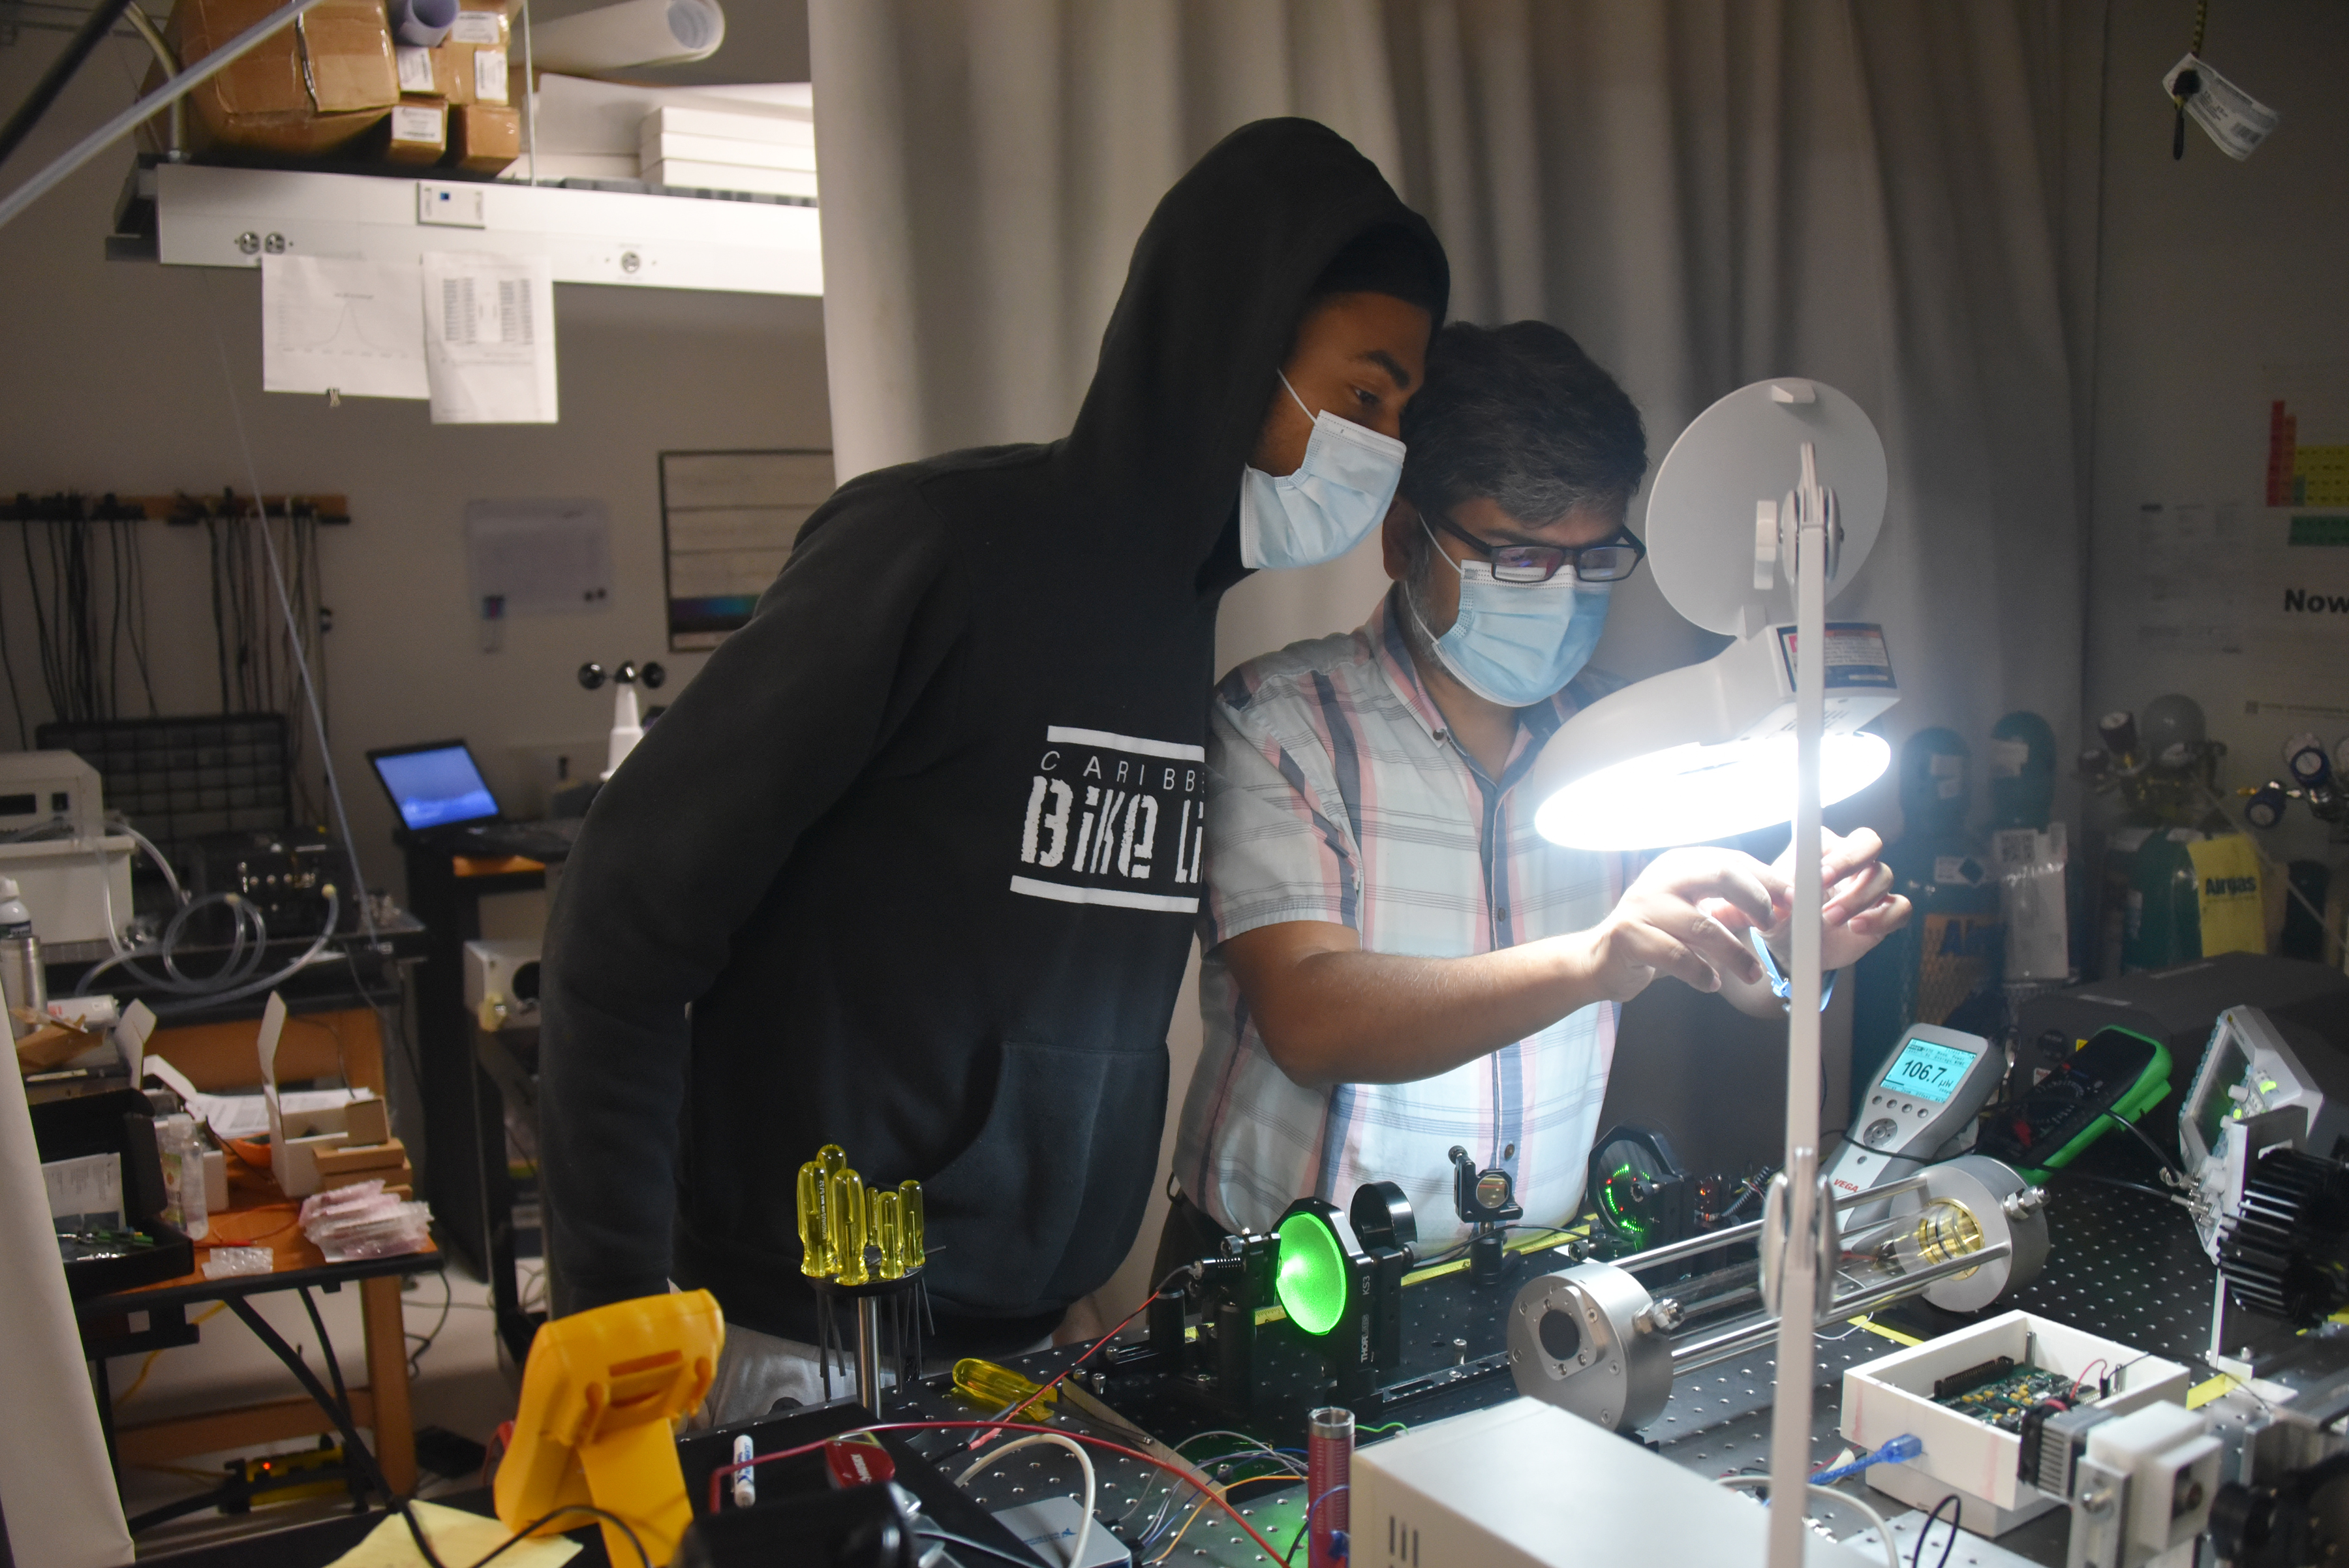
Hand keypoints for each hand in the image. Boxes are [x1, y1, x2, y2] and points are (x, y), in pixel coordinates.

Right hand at [1575, 848, 1787, 1002]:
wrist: (1601, 960)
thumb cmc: (1656, 935)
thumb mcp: (1695, 913)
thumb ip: (1730, 906)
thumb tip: (1782, 907)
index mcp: (1681, 864)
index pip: (1733, 861)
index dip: (1768, 880)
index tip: (1793, 901)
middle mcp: (1662, 878)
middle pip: (1720, 874)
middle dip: (1756, 899)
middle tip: (1772, 925)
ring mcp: (1643, 905)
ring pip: (1703, 924)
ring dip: (1735, 952)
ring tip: (1751, 972)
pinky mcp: (1628, 936)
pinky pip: (1676, 956)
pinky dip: (1701, 973)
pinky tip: (1711, 982)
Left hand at [1721, 827, 1910, 970]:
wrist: (1796, 948)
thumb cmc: (1781, 917)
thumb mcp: (1763, 909)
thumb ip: (1750, 902)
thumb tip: (1734, 904)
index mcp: (1822, 850)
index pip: (1835, 835)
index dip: (1832, 851)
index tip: (1817, 875)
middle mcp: (1851, 862)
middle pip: (1870, 843)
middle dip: (1851, 864)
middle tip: (1826, 888)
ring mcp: (1870, 886)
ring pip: (1884, 875)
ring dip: (1859, 897)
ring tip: (1832, 918)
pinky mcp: (1883, 912)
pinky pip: (1900, 906)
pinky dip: (1883, 916)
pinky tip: (1859, 928)